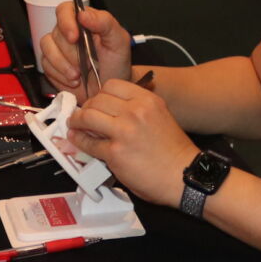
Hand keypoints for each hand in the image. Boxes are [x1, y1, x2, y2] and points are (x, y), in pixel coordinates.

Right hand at [39, 2, 131, 101]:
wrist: (110, 88)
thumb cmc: (116, 63)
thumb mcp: (118, 41)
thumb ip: (104, 22)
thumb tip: (83, 14)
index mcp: (84, 21)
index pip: (65, 10)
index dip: (66, 22)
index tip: (74, 37)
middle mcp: (68, 32)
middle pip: (56, 32)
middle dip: (71, 52)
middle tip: (87, 63)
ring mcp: (58, 48)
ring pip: (47, 48)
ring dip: (63, 64)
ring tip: (78, 74)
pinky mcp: (51, 64)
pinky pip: (46, 65)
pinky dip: (60, 75)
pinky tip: (73, 79)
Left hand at [66, 79, 196, 207]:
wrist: (185, 177)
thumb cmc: (174, 151)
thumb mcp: (161, 117)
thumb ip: (138, 110)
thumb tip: (111, 110)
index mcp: (148, 100)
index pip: (112, 84)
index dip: (100, 94)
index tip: (97, 103)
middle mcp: (135, 111)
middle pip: (97, 99)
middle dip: (87, 107)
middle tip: (83, 116)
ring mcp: (124, 131)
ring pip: (88, 116)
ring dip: (77, 121)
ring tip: (75, 125)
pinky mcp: (115, 153)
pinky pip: (88, 143)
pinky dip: (79, 141)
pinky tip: (77, 140)